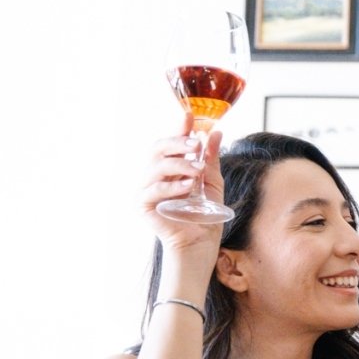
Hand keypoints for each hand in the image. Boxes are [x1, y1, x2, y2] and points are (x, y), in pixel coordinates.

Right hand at [141, 120, 224, 266]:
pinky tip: (188, 186)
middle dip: (177, 142)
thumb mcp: (212, 182)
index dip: (178, 128)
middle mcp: (156, 176)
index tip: (189, 115)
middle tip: (196, 144)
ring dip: (179, 164)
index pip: (171, 143)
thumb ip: (211, 159)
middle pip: (158, 149)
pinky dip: (172, 185)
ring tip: (197, 170)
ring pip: (156, 166)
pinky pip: (154, 190)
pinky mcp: (144, 205)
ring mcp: (147, 190)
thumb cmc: (206, 214)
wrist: (200, 243)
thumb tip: (215, 132)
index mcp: (171, 168)